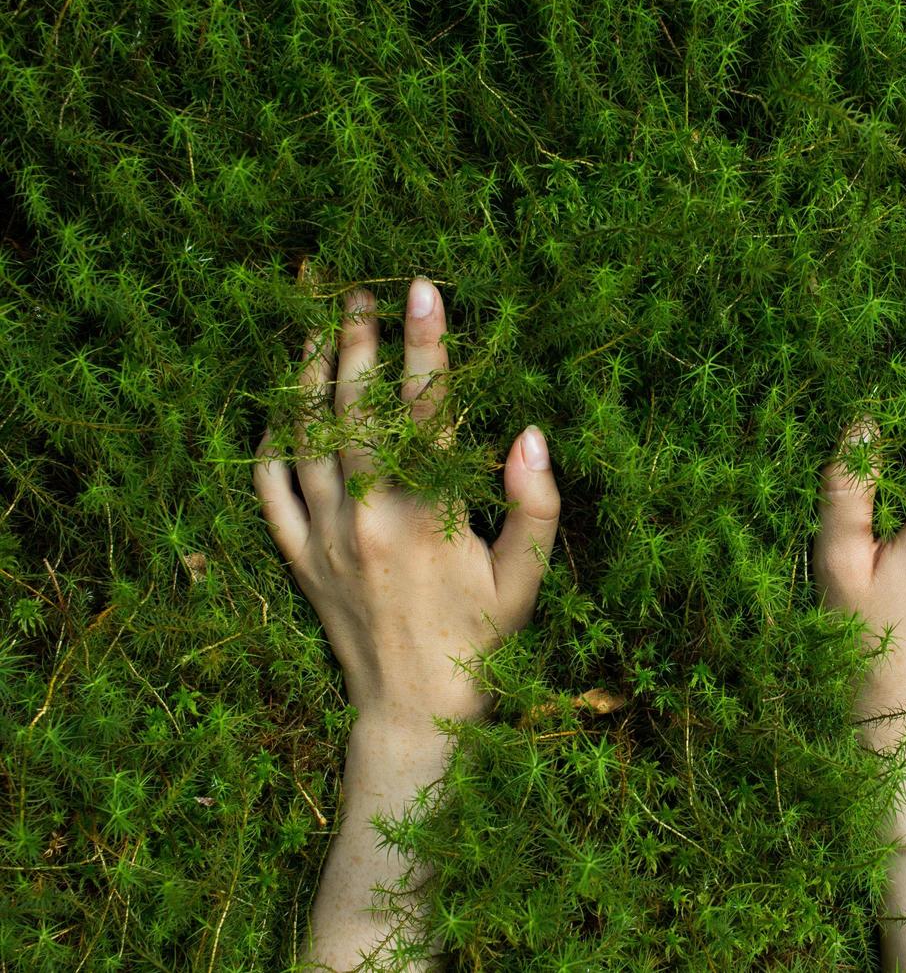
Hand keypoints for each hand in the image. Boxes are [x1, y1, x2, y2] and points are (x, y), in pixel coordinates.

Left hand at [252, 277, 560, 727]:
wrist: (412, 712)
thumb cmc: (479, 644)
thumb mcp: (526, 582)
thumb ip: (535, 507)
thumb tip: (530, 434)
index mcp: (430, 517)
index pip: (429, 411)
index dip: (427, 345)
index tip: (423, 292)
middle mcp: (370, 516)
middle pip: (356, 409)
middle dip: (358, 342)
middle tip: (358, 293)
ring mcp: (328, 536)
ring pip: (308, 438)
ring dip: (310, 378)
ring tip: (316, 328)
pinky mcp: (301, 558)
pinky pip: (270, 490)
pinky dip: (271, 444)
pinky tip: (281, 412)